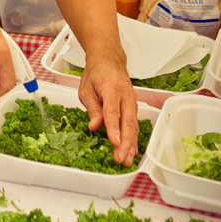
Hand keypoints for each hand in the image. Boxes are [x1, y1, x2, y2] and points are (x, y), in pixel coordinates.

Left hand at [77, 50, 138, 165]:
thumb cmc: (96, 74)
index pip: (113, 112)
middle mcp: (126, 96)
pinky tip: (132, 152)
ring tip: (126, 160)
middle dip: (125, 143)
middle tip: (120, 158)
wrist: (109, 60)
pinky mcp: (133, 107)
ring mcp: (132, 102)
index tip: (115, 143)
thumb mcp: (86, 89)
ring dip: (131, 145)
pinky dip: (133, 139)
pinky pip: (134, 125)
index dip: (114, 128)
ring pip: (133, 126)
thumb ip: (92, 108)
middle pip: (127, 122)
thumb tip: (95, 126)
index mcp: (112, 89)